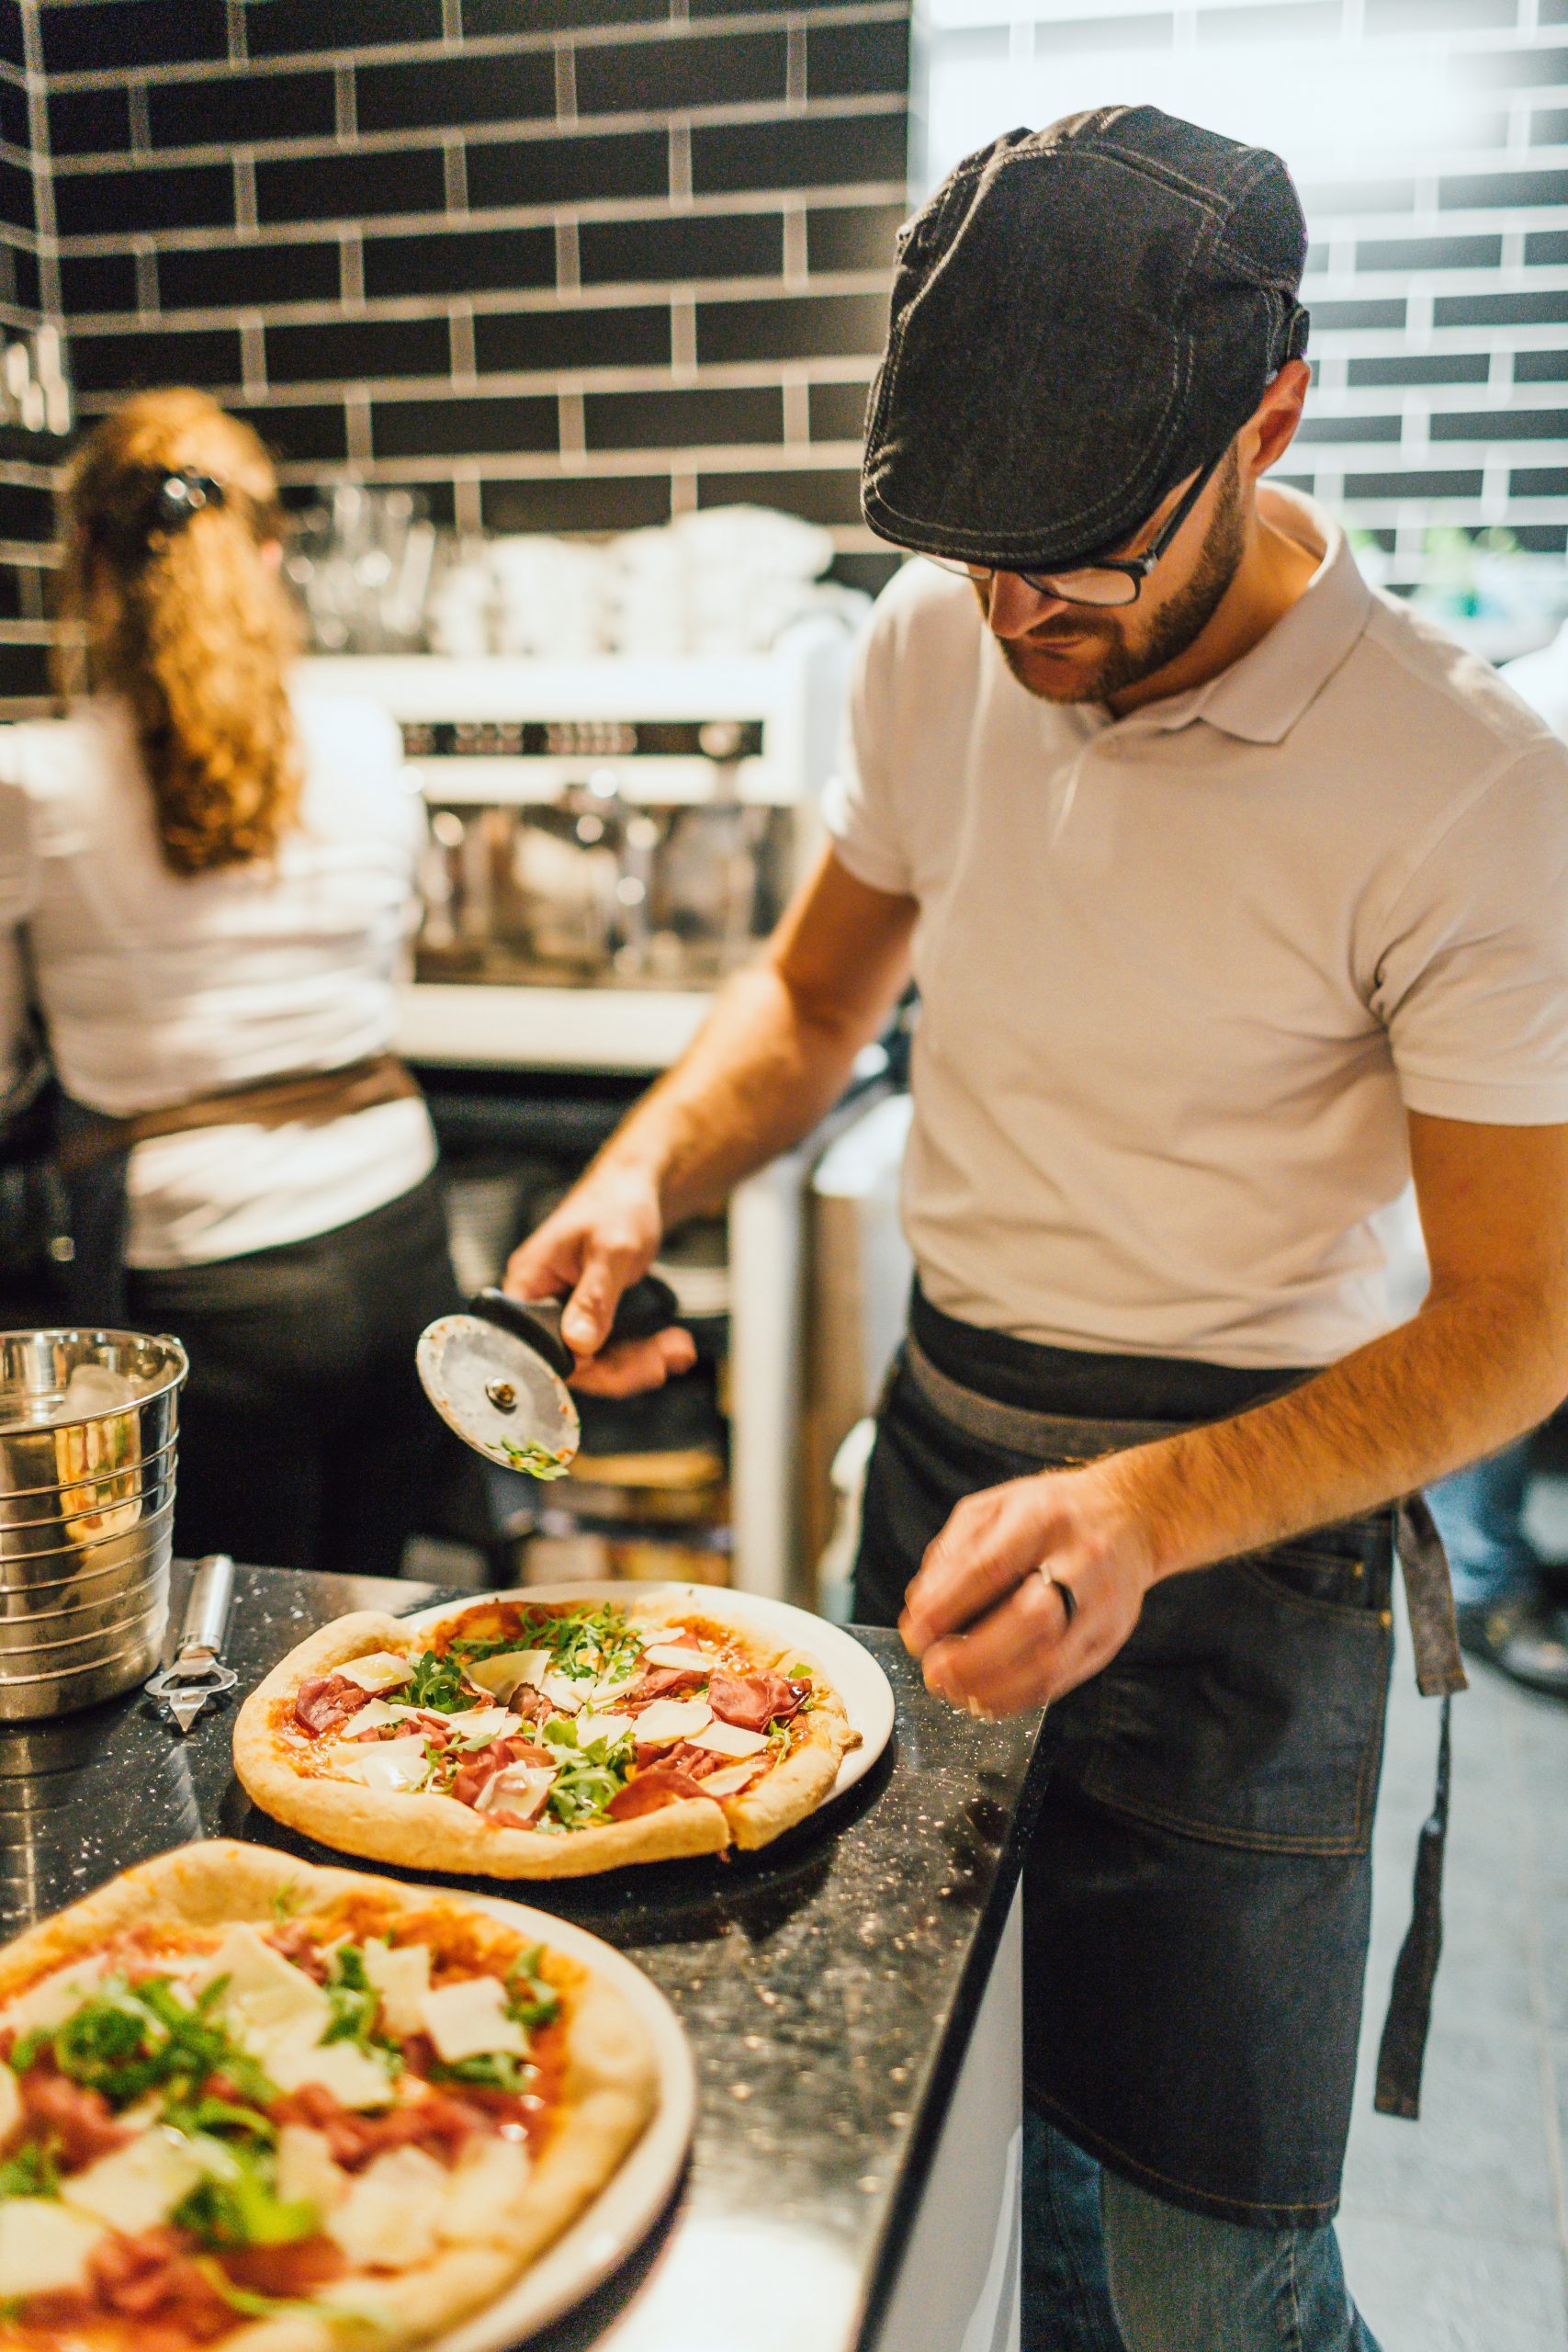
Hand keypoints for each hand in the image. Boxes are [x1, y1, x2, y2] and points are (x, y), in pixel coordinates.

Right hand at [503, 1165, 695, 1396]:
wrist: (634, 1189)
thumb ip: (594, 1297)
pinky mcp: (586, 1316)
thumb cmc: (617, 1204)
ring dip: (639, 1362)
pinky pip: (608, 1348)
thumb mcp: (612, 1249)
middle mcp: (539, 1302)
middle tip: (665, 1362)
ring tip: (678, 1350)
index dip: (580, 1364)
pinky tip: (672, 1347)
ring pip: (595, 1360)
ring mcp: (563, 1311)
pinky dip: (642, 1352)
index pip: (539, 1346)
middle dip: (622, 1367)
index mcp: (528, 1284)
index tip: (623, 1365)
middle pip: (571, 1361)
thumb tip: (578, 1343)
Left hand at [898, 1460, 1156, 1717]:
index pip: (992, 1566)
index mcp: (1043, 1518)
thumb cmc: (1049, 1513)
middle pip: (1031, 1619)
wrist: (1128, 1517)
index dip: (948, 1605)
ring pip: (1052, 1661)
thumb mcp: (995, 1507)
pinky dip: (1017, 1697)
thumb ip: (954, 1552)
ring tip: (954, 1690)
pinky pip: (1062, 1681)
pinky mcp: (1108, 1640)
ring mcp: (1101, 1605)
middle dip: (975, 1656)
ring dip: (994, 1686)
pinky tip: (985, 1697)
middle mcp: (1080, 1561)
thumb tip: (922, 1608)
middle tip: (934, 1670)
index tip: (915, 1633)